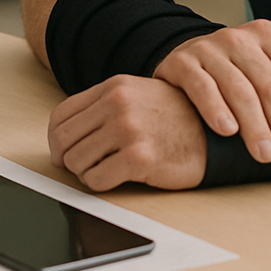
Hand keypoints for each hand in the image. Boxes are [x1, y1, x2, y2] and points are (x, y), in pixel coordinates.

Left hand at [48, 74, 206, 190]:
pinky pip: (96, 179)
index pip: (61, 116)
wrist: (215, 132)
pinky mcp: (139, 158)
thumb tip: (64, 135)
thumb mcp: (138, 96)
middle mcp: (118, 104)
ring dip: (86, 173)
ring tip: (107, 169)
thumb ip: (103, 107)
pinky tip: (119, 177)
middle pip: (64, 141)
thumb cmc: (177, 118)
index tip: (61, 152)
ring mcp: (128, 130)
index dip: (55, 140)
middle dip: (68, 159)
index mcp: (114, 87)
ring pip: (77, 162)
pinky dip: (100, 184)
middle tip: (82, 167)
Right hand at [152, 19, 270, 166]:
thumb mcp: (270, 61)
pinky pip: (203, 88)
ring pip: (240, 91)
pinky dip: (217, 110)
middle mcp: (239, 38)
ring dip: (256, 127)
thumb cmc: (237, 66)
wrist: (185, 56)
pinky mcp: (183, 63)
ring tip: (265, 155)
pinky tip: (229, 132)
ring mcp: (209, 49)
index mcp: (267, 35)